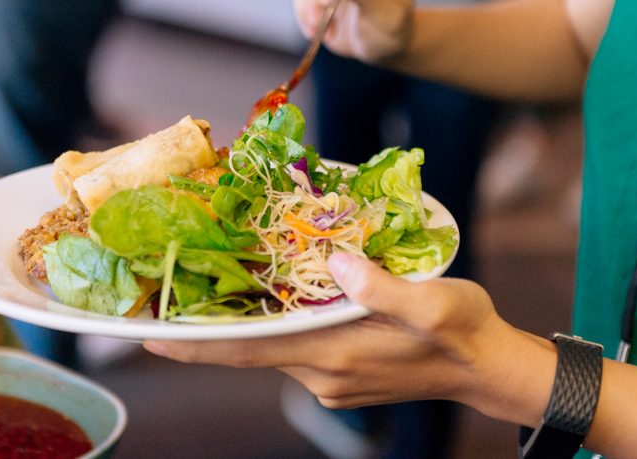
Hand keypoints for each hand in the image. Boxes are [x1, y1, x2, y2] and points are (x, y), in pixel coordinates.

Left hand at [144, 253, 511, 409]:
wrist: (487, 368)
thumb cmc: (463, 331)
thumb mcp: (432, 302)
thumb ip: (380, 286)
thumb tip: (334, 260)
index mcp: (335, 356)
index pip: (248, 352)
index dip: (196, 345)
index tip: (149, 338)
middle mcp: (322, 373)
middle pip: (250, 347)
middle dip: (209, 324)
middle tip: (166, 291)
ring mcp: (330, 376)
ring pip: (272, 343)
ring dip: (244, 318)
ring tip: (214, 278)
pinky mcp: (340, 371)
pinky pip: (294, 344)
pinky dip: (276, 322)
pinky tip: (274, 292)